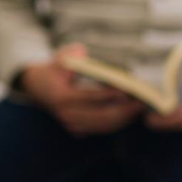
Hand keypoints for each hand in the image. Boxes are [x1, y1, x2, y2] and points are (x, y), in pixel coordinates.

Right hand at [20, 44, 142, 135]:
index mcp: (61, 96)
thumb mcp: (59, 58)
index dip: (108, 94)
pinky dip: (118, 122)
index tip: (126, 91)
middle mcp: (66, 113)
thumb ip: (70, 55)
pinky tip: (132, 113)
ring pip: (103, 125)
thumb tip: (81, 52)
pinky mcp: (78, 129)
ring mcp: (71, 124)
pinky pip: (102, 128)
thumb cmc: (56, 69)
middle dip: (123, 109)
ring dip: (124, 117)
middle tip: (142, 101)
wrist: (39, 87)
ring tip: (141, 107)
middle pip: (100, 115)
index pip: (88, 97)